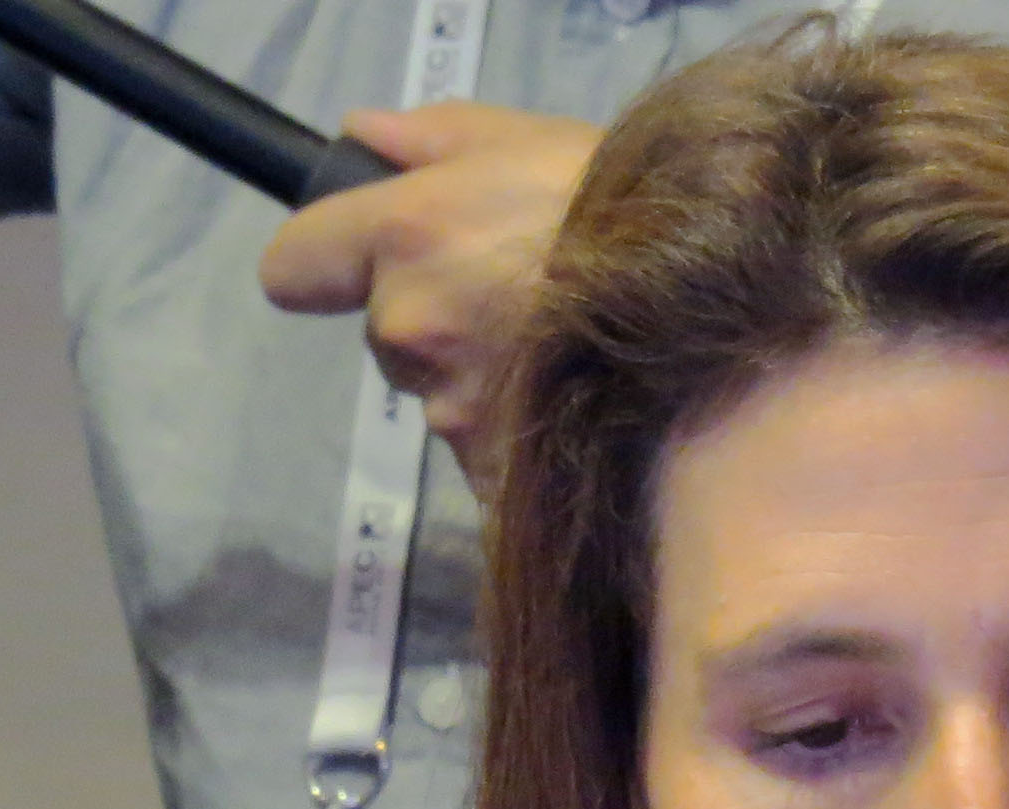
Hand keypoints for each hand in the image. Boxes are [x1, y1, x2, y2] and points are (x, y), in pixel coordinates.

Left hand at [259, 101, 601, 481]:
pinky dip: (514, 427)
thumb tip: (356, 138)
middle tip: (514, 290)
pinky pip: (482, 444)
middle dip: (431, 313)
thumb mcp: (530, 140)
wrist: (716, 313)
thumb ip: (428, 140)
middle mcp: (408, 327)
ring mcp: (447, 407)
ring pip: (436, 389)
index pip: (292, 268)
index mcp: (402, 238)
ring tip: (558, 344)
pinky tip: (572, 398)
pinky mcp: (489, 470)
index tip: (358, 259)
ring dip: (476, 371)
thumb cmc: (627, 206)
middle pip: (382, 329)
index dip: (324, 261)